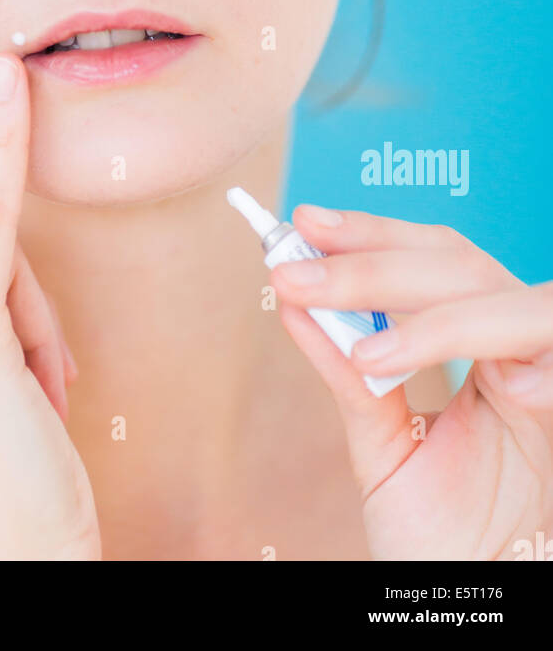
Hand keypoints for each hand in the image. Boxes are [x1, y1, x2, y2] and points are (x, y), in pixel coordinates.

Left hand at [270, 205, 552, 560]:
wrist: (466, 596)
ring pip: (484, 287)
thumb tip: (292, 298)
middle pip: (454, 260)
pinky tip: (377, 355)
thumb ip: (345, 369)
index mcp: (480, 344)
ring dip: (391, 285)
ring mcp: (540, 369)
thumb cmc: (437, 530)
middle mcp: (515, 347)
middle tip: (293, 260)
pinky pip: (519, 341)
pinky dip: (445, 336)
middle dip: (367, 253)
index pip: (432, 259)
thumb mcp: (378, 438)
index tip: (306, 224)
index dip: (372, 233)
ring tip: (318, 305)